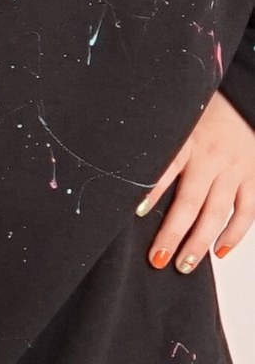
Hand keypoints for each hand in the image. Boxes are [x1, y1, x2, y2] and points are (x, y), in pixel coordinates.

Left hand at [138, 91, 254, 272]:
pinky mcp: (254, 176)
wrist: (243, 98)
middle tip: (158, 258)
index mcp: (187, 141)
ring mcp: (235, 170)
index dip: (151, 191)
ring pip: (218, 213)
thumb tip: (121, 166)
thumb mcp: (171, 119)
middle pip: (190, 202)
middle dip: (174, 234)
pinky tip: (220, 251)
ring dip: (200, 241)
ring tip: (184, 265)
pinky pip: (247, 211)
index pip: (165, 169)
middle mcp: (212, 158)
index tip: (136, 213)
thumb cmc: (199, 111)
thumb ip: (153, 141)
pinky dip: (235, 234)